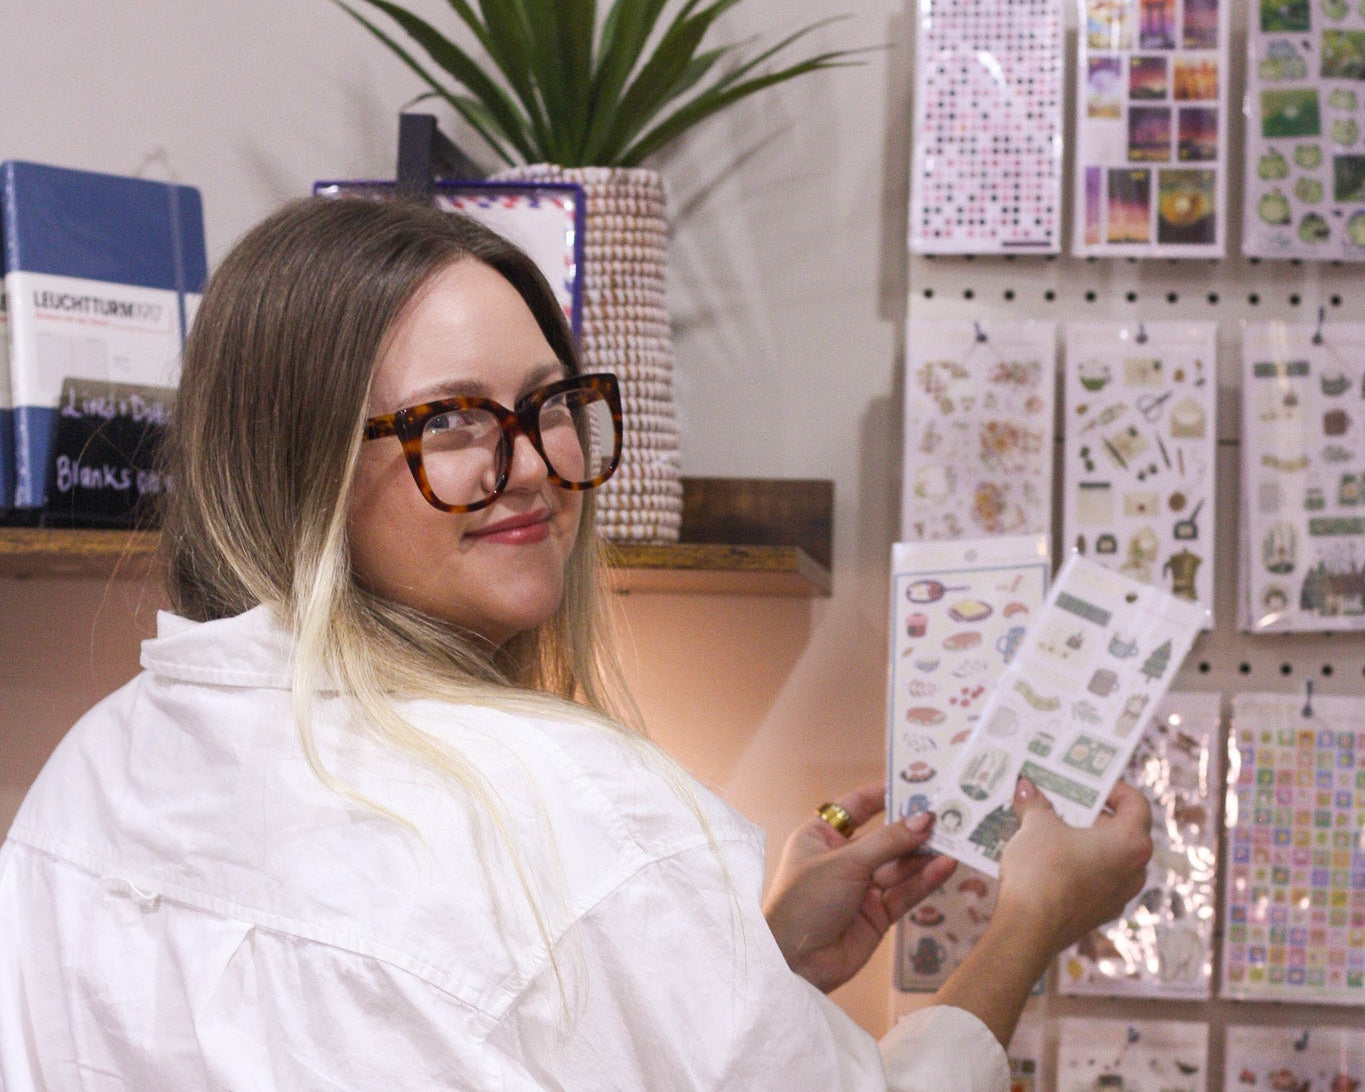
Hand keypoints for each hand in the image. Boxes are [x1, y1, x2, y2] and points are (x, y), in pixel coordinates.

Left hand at [762, 781, 956, 992]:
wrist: (794, 963)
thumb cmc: (805, 901)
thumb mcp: (845, 863)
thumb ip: (888, 842)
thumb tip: (925, 818)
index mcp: (821, 837)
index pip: (856, 807)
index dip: (884, 794)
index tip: (916, 783)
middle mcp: (842, 859)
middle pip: (884, 837)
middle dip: (913, 826)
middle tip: (948, 811)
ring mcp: (861, 888)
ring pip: (899, 866)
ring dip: (924, 853)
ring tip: (956, 837)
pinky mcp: (877, 915)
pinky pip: (905, 892)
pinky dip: (925, 880)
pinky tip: (946, 865)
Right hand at [932, 777, 1152, 1046]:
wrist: (1028, 929)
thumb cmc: (1042, 869)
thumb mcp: (1036, 825)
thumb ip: (1036, 804)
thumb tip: (1027, 787)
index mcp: (1131, 842)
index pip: (1137, 803)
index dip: (1113, 788)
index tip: (1087, 783)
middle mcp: (1135, 870)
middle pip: (1124, 831)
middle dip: (1093, 814)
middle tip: (1065, 801)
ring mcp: (1120, 896)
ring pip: (1110, 858)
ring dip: (1086, 842)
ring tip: (1053, 829)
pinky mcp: (1100, 914)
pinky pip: (1096, 880)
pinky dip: (1080, 866)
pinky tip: (1050, 861)